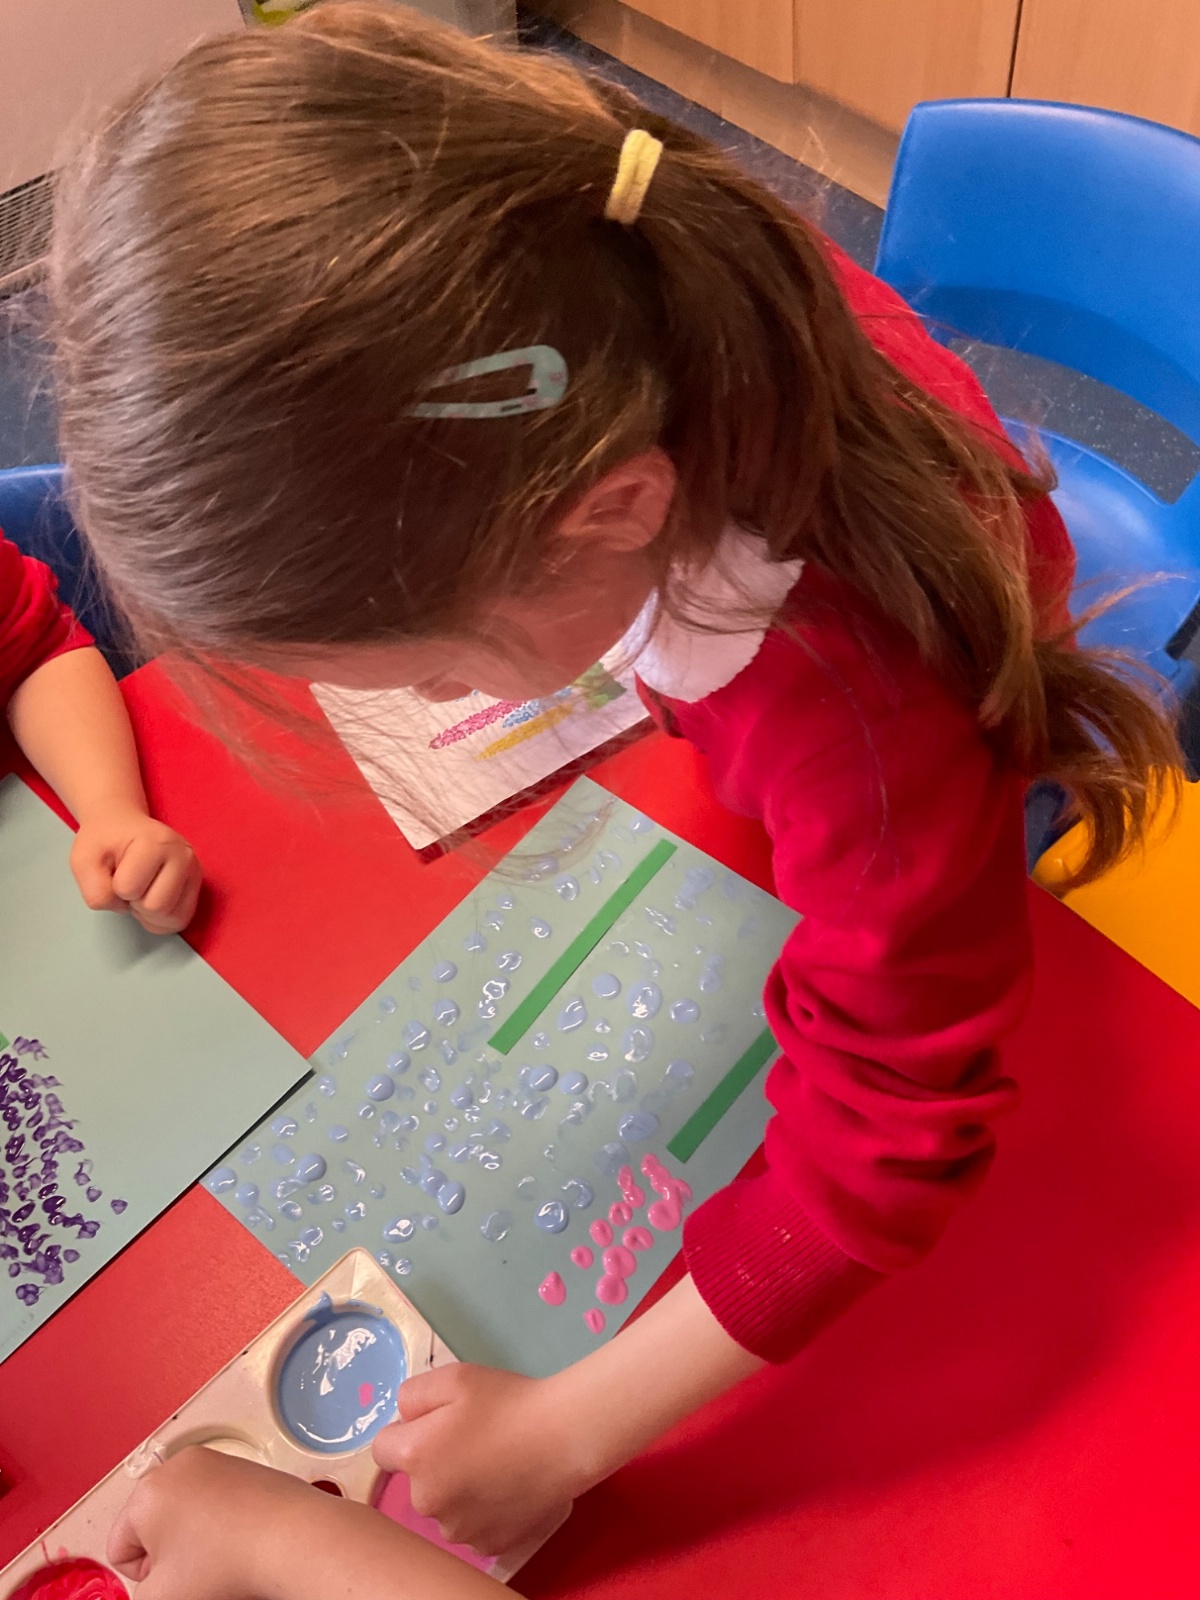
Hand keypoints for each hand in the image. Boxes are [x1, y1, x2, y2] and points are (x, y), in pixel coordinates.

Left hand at [71, 802, 200, 932]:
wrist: (120, 825)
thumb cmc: (104, 841)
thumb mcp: (83, 861)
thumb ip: (95, 891)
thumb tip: (126, 909)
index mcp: (155, 841)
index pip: (128, 889)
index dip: (114, 886)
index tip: (116, 869)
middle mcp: (183, 854)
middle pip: (157, 907)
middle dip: (134, 902)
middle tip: (129, 881)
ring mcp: (194, 870)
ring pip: (172, 918)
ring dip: (148, 912)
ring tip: (142, 888)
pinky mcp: (196, 885)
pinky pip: (181, 920)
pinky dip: (161, 919)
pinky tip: (152, 898)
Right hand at [107, 1447, 315, 1599]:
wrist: (291, 1541)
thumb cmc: (226, 1564)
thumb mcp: (161, 1598)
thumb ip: (140, 1597)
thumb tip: (154, 1587)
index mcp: (147, 1492)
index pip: (119, 1548)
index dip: (143, 1576)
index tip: (173, 1580)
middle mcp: (179, 1466)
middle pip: (154, 1528)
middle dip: (168, 1557)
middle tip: (195, 1574)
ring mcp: (216, 1462)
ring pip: (186, 1517)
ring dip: (195, 1542)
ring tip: (222, 1559)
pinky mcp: (246, 1468)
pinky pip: (218, 1505)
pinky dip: (223, 1526)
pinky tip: (242, 1544)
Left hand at [373, 1365, 578, 1555]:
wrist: (564, 1437)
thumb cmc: (508, 1402)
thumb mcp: (454, 1377)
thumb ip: (412, 1394)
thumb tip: (403, 1419)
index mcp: (415, 1458)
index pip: (383, 1448)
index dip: (408, 1431)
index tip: (439, 1423)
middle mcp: (427, 1502)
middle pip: (416, 1480)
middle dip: (435, 1461)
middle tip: (475, 1438)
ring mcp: (459, 1530)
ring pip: (445, 1505)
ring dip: (459, 1489)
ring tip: (497, 1462)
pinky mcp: (488, 1545)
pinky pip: (472, 1525)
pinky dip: (483, 1510)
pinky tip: (508, 1487)